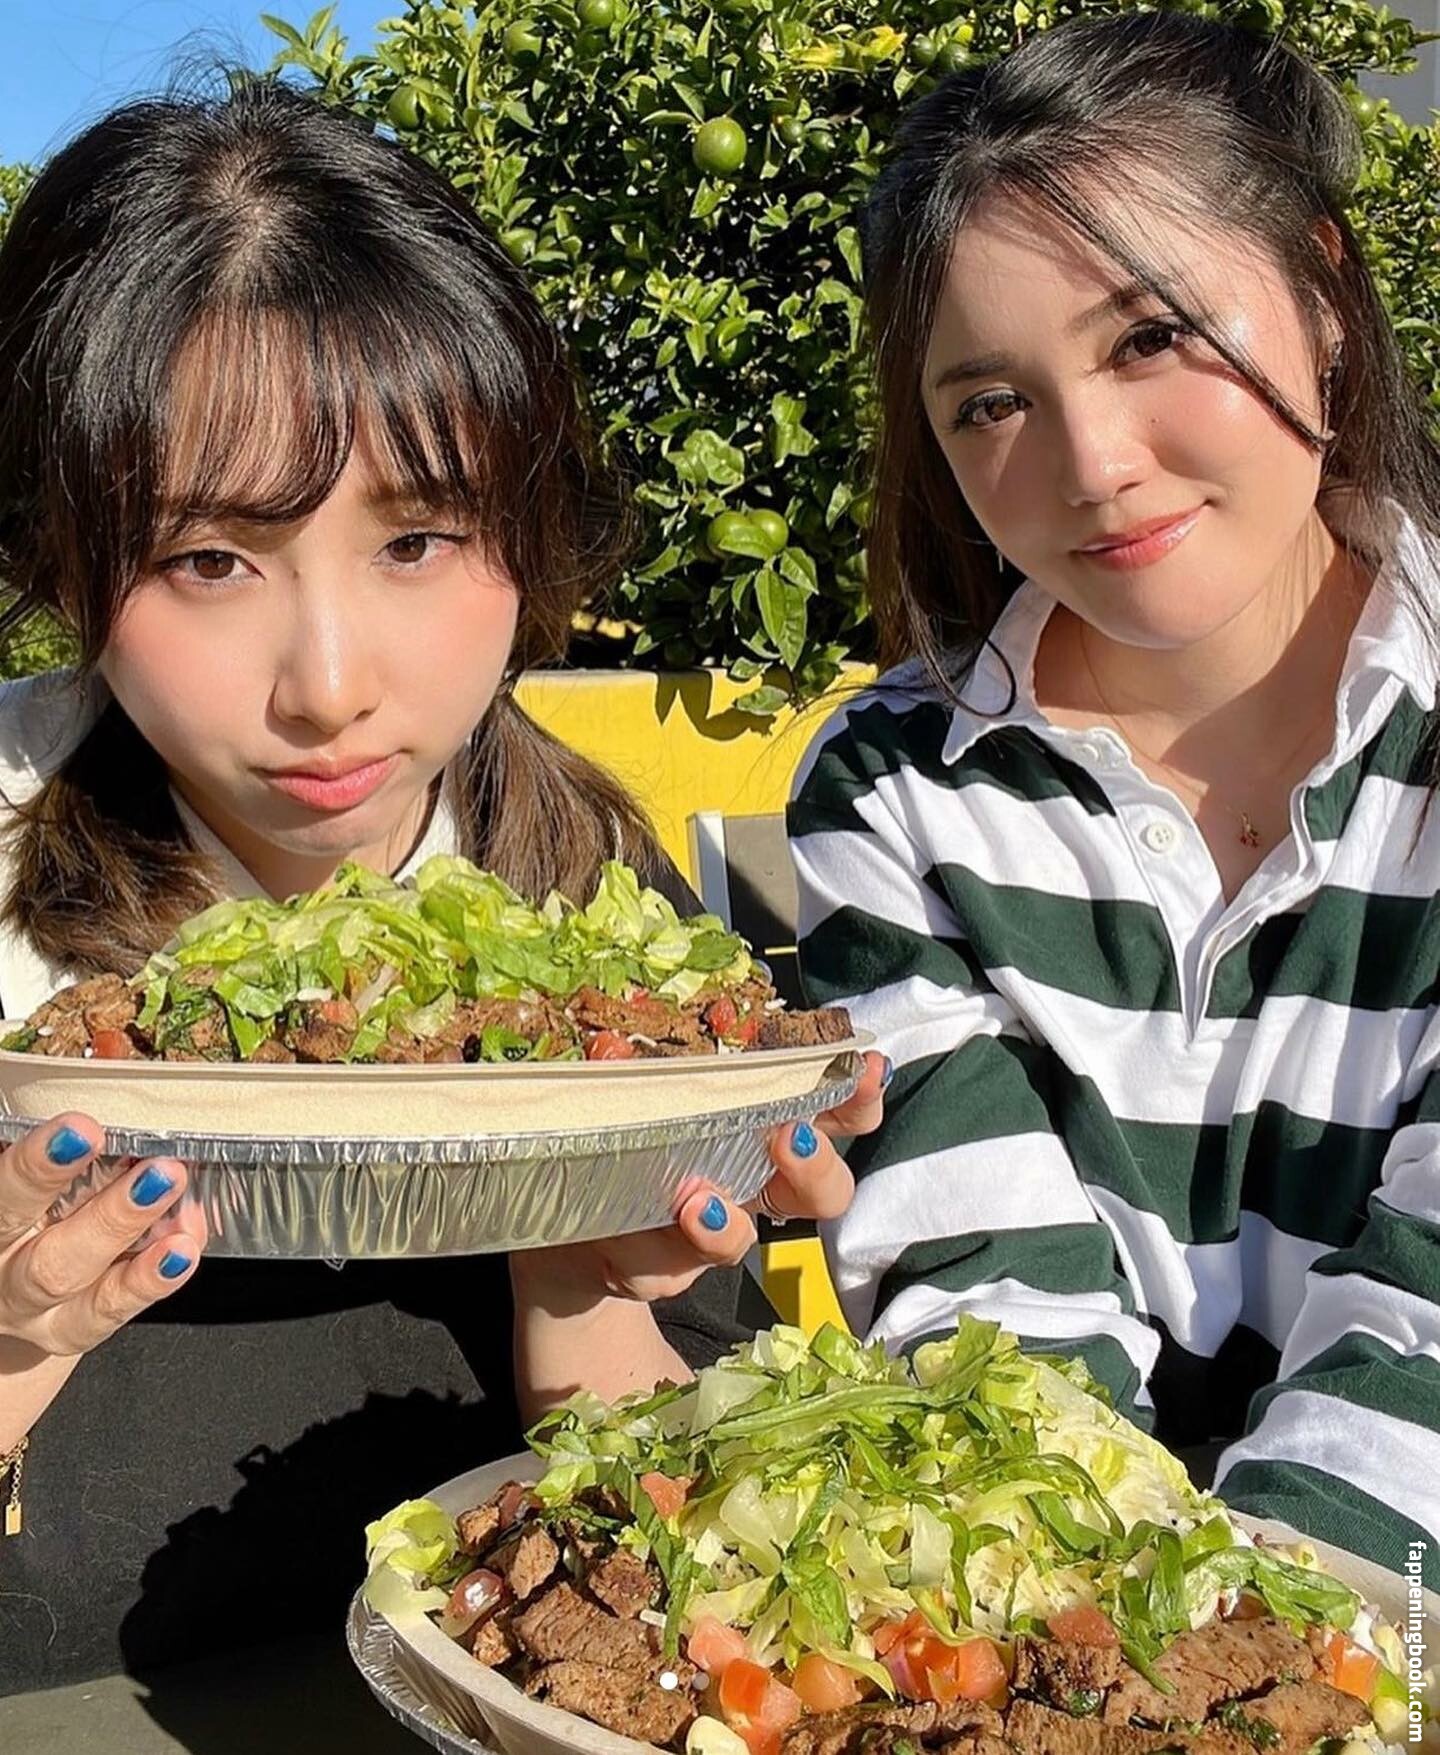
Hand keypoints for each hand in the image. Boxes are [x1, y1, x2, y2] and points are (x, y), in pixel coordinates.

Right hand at [0, 1113, 205, 1359]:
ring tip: (172, 1188)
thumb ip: (51, 1131)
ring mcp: (31, 1308)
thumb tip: (108, 1052)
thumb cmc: (19, 1211)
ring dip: (128, 1231)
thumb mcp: (26, 1170)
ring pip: (72, 1277)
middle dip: (102, 1208)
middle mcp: (0, 1265)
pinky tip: (183, 1247)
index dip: (37, 1161)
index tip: (82, 1128)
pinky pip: (107, 1310)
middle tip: (157, 1166)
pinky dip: (149, 1278)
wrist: (3, 1294)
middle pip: (44, 1250)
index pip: (4, 1193)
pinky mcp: (65, 1330)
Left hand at [511, 1049, 888, 1304]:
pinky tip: (630, 1228)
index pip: (836, 1114)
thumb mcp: (656, 1075)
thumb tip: (674, 1016)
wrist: (568, 1208)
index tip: (868, 1068)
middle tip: (789, 1137)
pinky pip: (659, 1267)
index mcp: (765, 1128)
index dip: (860, 1096)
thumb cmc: (628, 1122)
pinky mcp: (655, 1271)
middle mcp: (751, 1187)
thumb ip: (680, 1053)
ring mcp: (706, 1235)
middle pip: (821, 1192)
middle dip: (817, 1166)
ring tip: (698, 1201)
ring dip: (727, 1224)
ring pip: (741, 1241)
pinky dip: (649, 1246)